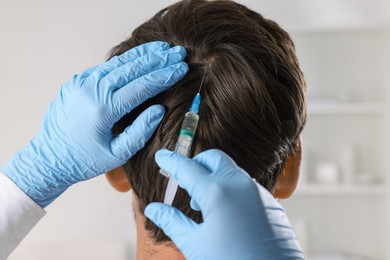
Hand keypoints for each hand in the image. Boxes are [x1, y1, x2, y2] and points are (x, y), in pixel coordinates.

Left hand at [1, 41, 188, 207]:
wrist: (48, 158)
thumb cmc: (84, 160)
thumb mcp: (117, 154)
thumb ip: (140, 131)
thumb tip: (159, 109)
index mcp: (103, 109)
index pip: (141, 86)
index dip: (164, 76)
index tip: (181, 68)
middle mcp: (91, 90)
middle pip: (132, 69)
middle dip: (158, 60)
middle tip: (179, 53)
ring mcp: (82, 83)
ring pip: (119, 63)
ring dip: (143, 55)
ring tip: (163, 48)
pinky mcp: (77, 81)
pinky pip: (106, 67)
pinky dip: (125, 60)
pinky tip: (140, 56)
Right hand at [145, 149, 303, 259]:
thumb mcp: (195, 244)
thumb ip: (172, 221)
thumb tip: (153, 208)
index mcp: (217, 192)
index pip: (187, 168)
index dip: (171, 161)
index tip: (161, 156)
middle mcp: (239, 184)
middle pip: (213, 158)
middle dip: (196, 163)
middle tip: (184, 181)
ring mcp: (258, 191)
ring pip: (231, 170)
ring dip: (214, 177)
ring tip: (203, 205)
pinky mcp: (270, 202)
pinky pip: (246, 185)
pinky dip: (230, 188)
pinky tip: (226, 213)